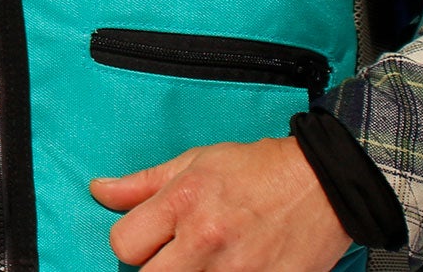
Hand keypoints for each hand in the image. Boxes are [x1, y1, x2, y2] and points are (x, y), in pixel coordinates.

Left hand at [91, 137, 353, 270]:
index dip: (131, 243)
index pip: (124, 245)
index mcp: (183, 202)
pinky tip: (228, 268)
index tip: (148, 240)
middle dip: (155, 268)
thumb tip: (98, 191)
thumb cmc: (255, 170)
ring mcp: (238, 270)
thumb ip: (142, 183)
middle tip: (172, 256)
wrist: (323, 184)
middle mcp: (206, 240)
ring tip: (202, 261)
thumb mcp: (194, 161)